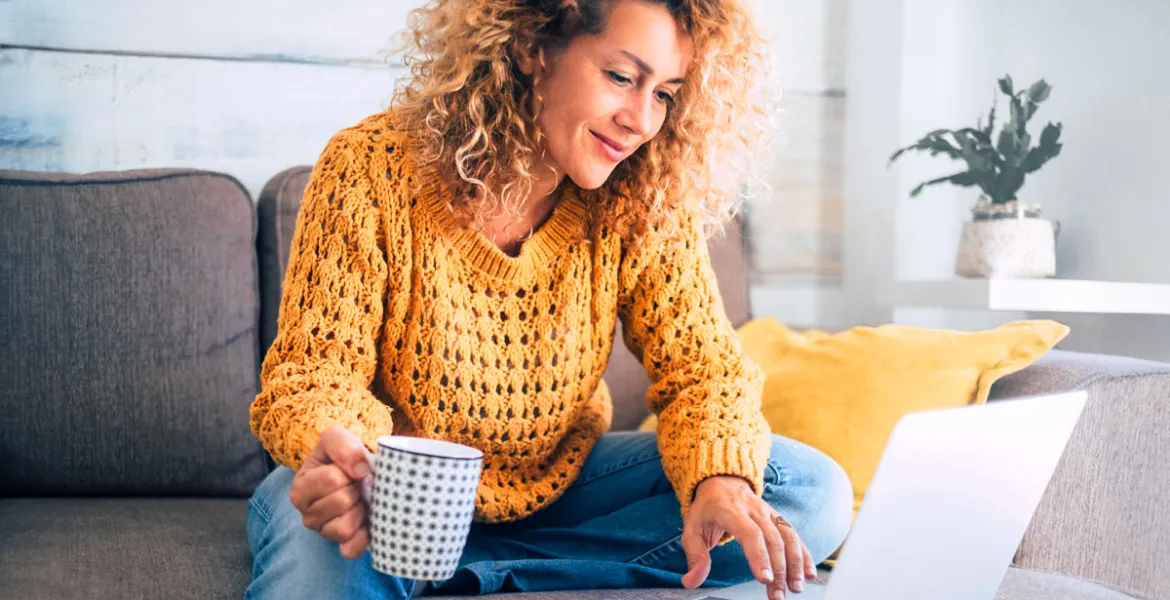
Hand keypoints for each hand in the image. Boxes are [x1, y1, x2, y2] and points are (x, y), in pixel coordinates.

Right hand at [288, 424, 372, 559]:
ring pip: (344, 528)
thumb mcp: (336, 437)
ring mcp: (323, 531)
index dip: (349, 471)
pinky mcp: (341, 546)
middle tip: (356, 485)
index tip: (350, 468)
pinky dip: (363, 537)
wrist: (356, 470)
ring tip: (359, 500)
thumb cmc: (341, 455)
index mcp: (301, 487)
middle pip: (342, 502)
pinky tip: (366, 522)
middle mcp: (306, 513)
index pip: (332, 479)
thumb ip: (342, 444)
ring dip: (360, 511)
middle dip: (356, 490)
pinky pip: (350, 550)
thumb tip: (360, 469)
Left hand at [681, 476, 815, 598]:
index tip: (764, 579)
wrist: (721, 482)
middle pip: (772, 540)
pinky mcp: (778, 518)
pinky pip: (794, 536)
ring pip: (787, 537)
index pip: (750, 534)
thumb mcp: (692, 529)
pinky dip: (804, 554)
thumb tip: (691, 581)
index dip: (759, 557)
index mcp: (732, 511)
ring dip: (795, 564)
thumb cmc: (707, 509)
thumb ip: (695, 557)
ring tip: (796, 587)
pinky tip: (808, 573)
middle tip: (777, 595)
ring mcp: (769, 513)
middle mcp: (754, 511)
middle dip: (778, 570)